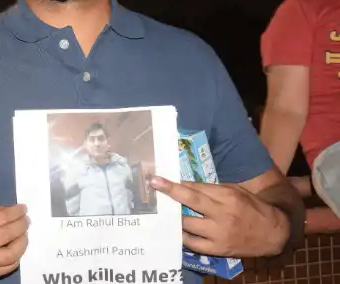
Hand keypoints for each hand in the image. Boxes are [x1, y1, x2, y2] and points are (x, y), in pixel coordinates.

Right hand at [0, 204, 28, 279]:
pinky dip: (17, 256)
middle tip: (26, 220)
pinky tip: (17, 247)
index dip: (15, 213)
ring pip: (11, 254)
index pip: (0, 219)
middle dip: (21, 225)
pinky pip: (9, 266)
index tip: (23, 209)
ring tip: (24, 234)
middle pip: (6, 235)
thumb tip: (15, 211)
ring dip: (22, 242)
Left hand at [151, 177, 289, 256]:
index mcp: (227, 196)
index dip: (177, 183)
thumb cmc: (252, 207)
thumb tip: (186, 186)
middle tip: (154, 186)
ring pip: (188, 223)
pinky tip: (176, 231)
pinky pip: (194, 243)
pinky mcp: (219, 248)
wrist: (273, 233)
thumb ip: (212, 189)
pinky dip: (183, 236)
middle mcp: (222, 213)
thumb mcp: (235, 191)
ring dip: (174, 217)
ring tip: (163, 212)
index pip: (197, 188)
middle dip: (170, 193)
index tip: (159, 179)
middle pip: (191, 201)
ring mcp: (219, 233)